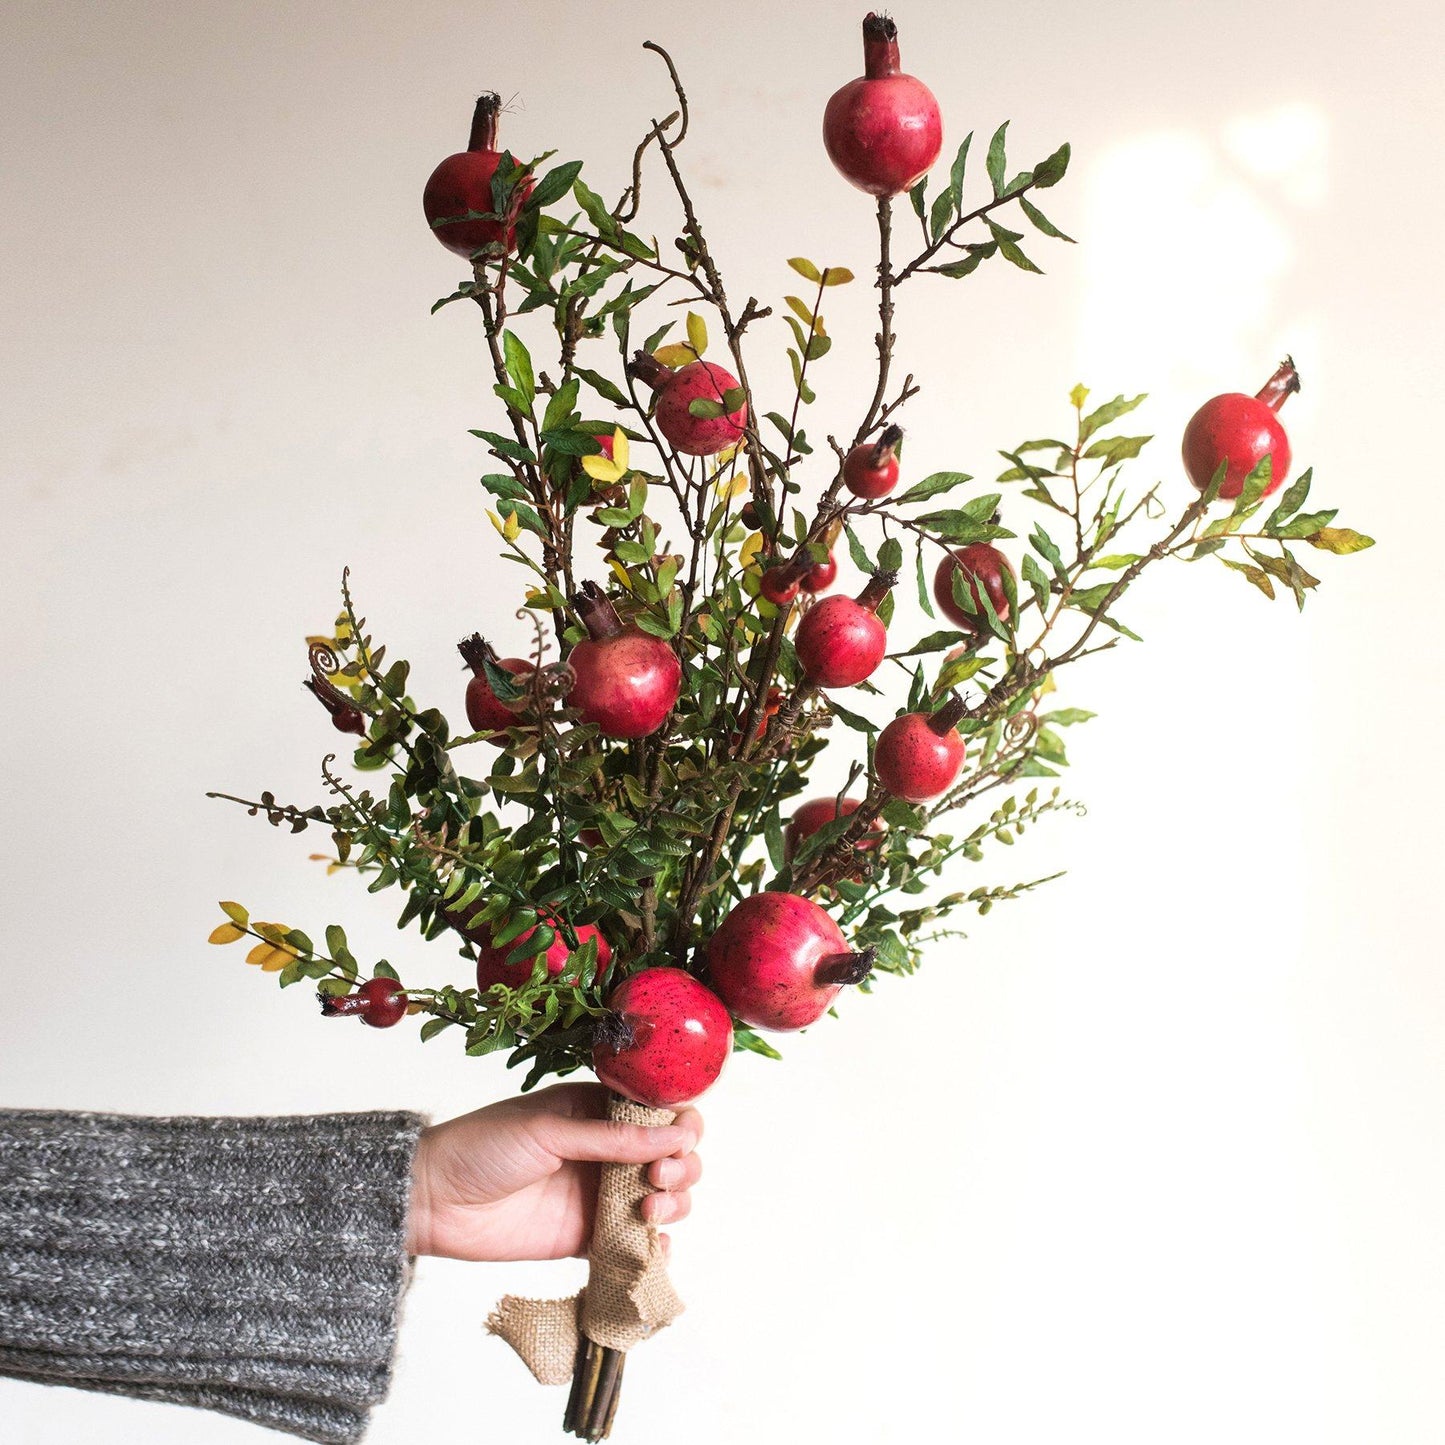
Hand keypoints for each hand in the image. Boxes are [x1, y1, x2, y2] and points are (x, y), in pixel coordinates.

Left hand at [405, 1082, 702, 1260]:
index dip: (680, 1126)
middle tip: (658, 1177)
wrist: (433, 1201)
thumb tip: (675, 1134)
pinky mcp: (585, 1240)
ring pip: (662, 1200)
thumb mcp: (549, 1129)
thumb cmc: (483, 1146)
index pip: (659, 1113)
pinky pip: (633, 1245)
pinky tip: (656, 1249)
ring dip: (673, 1204)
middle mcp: (605, 1151)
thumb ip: (612, 1137)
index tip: (679, 1141)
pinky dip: (655, 1249)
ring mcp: (597, 1196)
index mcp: (597, 1111)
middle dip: (681, 1166)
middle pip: (671, 1157)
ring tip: (650, 1209)